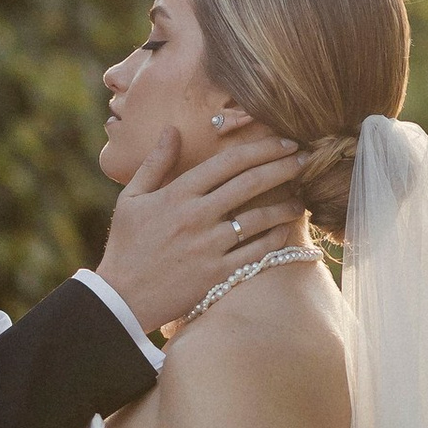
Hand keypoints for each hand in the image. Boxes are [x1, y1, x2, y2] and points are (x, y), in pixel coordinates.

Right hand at [96, 123, 307, 336]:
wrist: (121, 297)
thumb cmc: (126, 246)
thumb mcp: (131, 199)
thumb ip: (155, 163)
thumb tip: (173, 129)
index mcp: (177, 194)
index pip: (228, 162)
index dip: (261, 148)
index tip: (285, 141)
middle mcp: (196, 216)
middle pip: (249, 184)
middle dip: (283, 167)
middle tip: (307, 158)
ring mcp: (208, 246)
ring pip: (257, 219)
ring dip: (285, 207)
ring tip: (302, 200)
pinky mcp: (216, 274)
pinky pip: (254, 253)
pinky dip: (274, 240)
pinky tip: (285, 231)